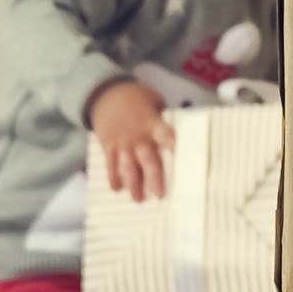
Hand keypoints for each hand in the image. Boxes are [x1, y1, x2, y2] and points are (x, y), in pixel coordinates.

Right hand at [90, 78, 176, 200]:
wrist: (104, 92)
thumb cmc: (134, 95)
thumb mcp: (153, 100)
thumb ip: (163, 117)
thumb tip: (175, 131)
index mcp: (153, 123)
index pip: (168, 137)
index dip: (177, 149)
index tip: (188, 163)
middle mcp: (138, 136)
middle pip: (149, 160)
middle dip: (155, 179)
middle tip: (160, 195)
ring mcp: (122, 142)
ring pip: (128, 167)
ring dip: (133, 184)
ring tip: (138, 199)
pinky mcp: (108, 145)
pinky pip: (110, 164)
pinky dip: (113, 177)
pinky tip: (116, 188)